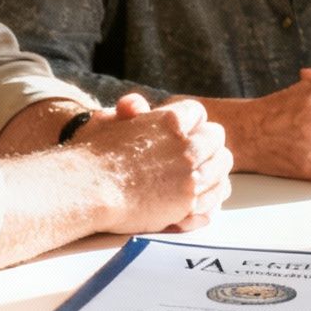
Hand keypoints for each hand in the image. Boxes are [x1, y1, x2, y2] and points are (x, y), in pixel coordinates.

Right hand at [76, 94, 231, 233]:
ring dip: (213, 167)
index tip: (183, 131)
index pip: (197, 113)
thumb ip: (130, 111)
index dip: (190, 122)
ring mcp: (191, 175)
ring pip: (223, 165)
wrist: (87, 190)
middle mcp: (187, 146)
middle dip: (206, 143)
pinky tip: (200, 196)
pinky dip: (211, 194)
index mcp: (170, 120)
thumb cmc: (92, 156)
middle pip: (216, 137)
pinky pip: (217, 194)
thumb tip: (137, 107)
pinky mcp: (189, 203)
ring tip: (200, 175)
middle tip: (196, 153)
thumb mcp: (110, 121)